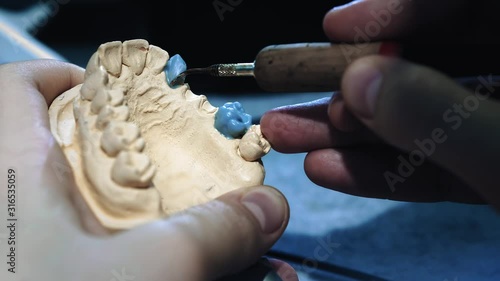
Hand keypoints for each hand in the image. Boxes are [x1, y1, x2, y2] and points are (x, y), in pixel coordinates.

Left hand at [0, 60, 294, 280]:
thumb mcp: (145, 272)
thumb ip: (212, 233)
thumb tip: (270, 207)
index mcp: (13, 169)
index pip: (26, 86)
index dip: (73, 77)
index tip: (126, 98)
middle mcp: (14, 202)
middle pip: (84, 157)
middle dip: (154, 171)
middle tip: (198, 181)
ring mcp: (31, 244)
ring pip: (105, 223)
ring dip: (174, 235)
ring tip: (234, 255)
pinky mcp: (44, 269)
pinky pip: (104, 258)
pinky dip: (155, 266)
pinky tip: (209, 278)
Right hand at [260, 0, 499, 208]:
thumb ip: (438, 115)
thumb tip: (360, 84)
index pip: (465, 9)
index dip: (397, 10)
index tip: (335, 27)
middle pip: (427, 68)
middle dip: (353, 84)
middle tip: (289, 89)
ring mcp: (495, 134)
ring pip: (418, 124)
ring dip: (349, 134)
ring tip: (286, 135)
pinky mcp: (487, 179)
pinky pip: (432, 168)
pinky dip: (381, 173)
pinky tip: (329, 169)